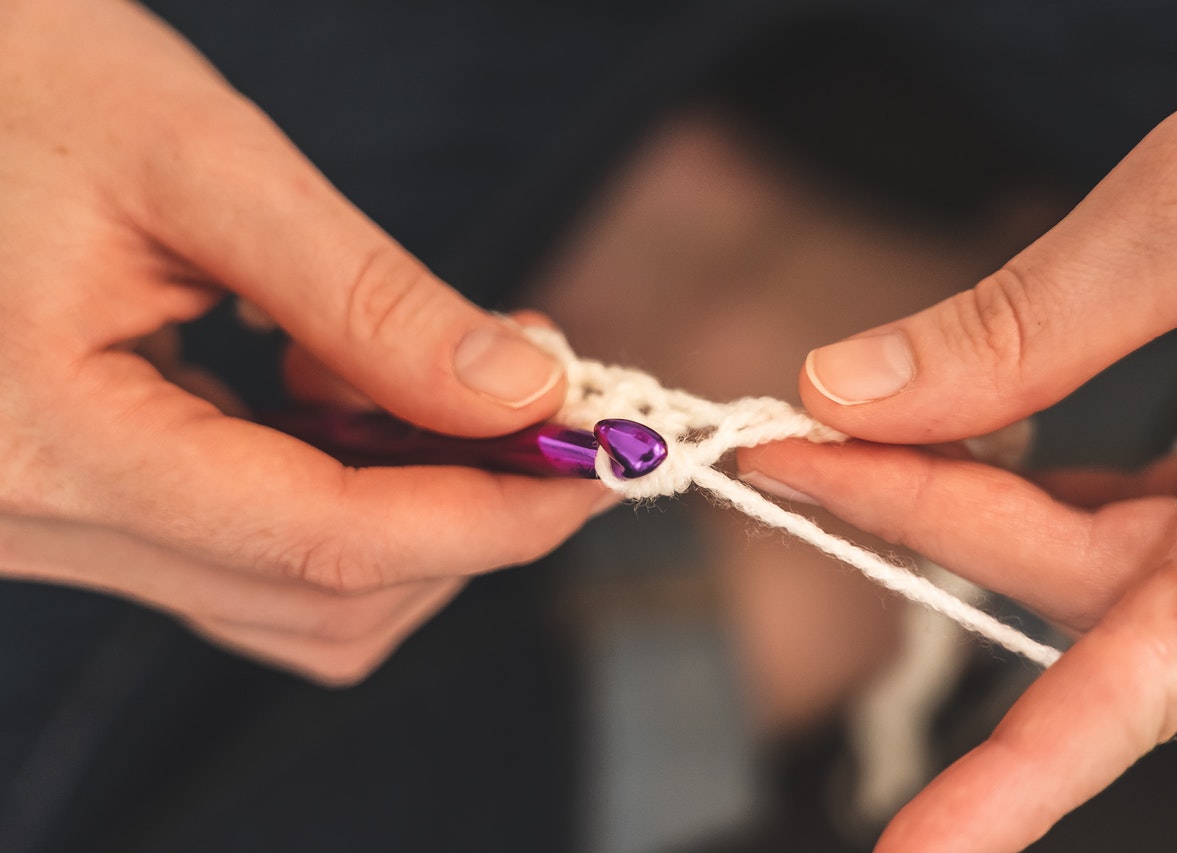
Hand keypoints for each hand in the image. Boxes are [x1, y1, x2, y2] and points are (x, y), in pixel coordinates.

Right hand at [0, 0, 604, 683]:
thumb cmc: (20, 82)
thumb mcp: (204, 163)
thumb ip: (373, 299)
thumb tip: (525, 395)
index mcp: (52, 442)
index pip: (322, 542)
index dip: (489, 516)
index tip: (597, 465)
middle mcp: (37, 524)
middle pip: (320, 595)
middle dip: (466, 516)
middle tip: (544, 411)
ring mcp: (53, 531)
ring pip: (293, 598)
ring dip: (411, 513)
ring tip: (428, 380)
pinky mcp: (77, 509)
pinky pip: (247, 558)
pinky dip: (343, 499)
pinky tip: (348, 397)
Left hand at [739, 7, 1176, 849]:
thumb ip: (1034, 323)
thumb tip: (848, 393)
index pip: (1175, 668)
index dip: (1033, 773)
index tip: (918, 851)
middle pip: (1107, 581)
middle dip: (933, 519)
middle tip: (788, 455)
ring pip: (1116, 539)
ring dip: (966, 490)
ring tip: (834, 438)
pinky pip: (1147, 491)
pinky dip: (1037, 460)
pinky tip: (953, 429)